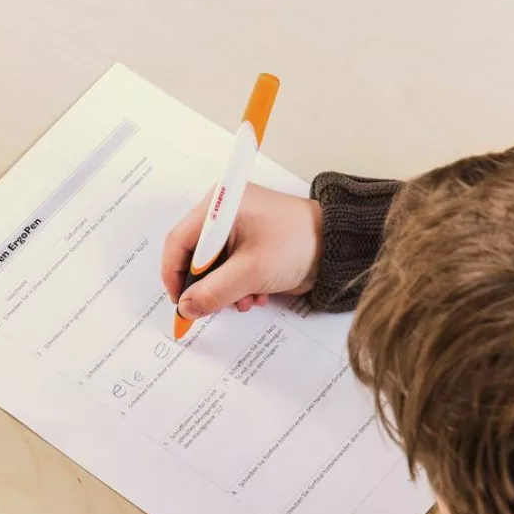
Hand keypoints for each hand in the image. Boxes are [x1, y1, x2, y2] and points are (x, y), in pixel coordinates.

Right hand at [161, 184, 322, 318]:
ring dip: (224, 290)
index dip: (174, 274)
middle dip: (205, 285)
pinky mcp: (249, 244)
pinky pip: (229, 269)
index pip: (178, 241)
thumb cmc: (298, 244)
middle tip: (212, 307)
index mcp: (219, 205)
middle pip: (194, 256)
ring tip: (245, 300)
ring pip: (212, 268)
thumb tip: (186, 307)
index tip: (179, 301)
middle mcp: (223, 214)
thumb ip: (213, 292)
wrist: (339, 246)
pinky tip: (256, 294)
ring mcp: (236, 229)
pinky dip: (237, 286)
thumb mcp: (250, 272)